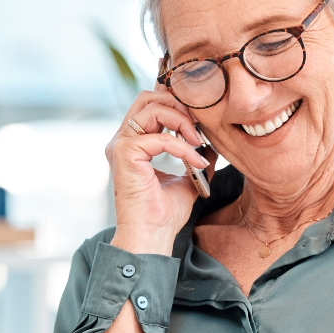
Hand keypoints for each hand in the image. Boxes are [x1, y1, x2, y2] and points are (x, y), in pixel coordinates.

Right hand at [105, 90, 213, 255]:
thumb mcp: (186, 180)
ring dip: (182, 121)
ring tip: (198, 142)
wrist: (152, 236)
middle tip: (198, 125)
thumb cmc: (164, 215)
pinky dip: (183, 147)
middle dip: (178, 105)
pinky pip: (160, 137)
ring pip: (152, 107)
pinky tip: (197, 161)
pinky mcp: (125, 153)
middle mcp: (122, 140)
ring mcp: (121, 145)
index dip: (177, 106)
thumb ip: (194, 159)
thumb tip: (212, 146)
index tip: (200, 123)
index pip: (151, 104)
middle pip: (147, 96)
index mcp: (133, 143)